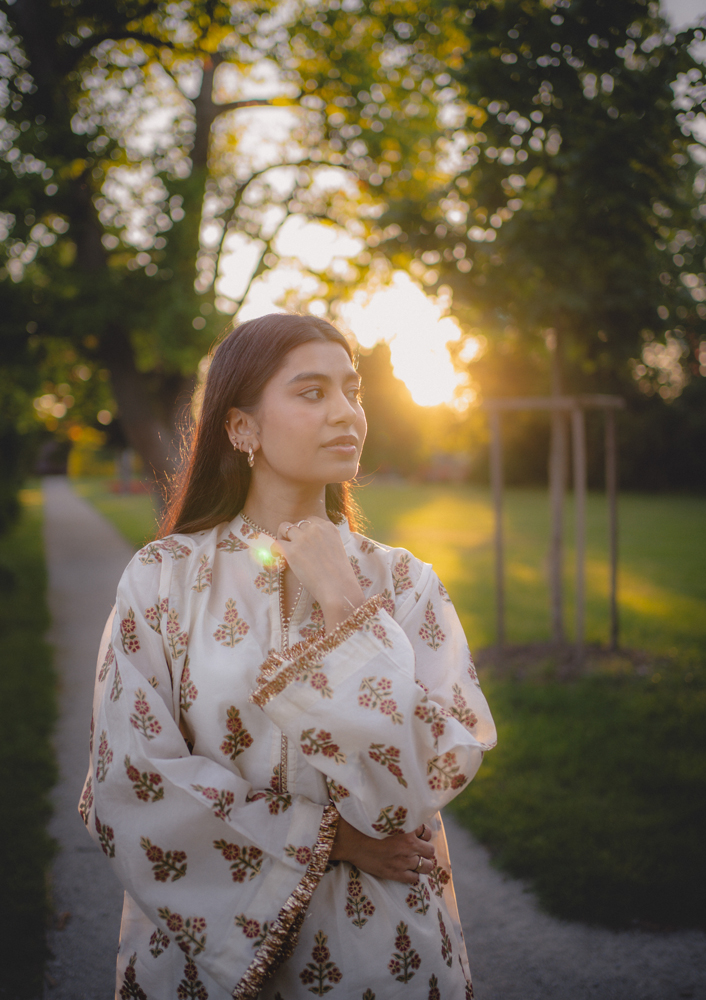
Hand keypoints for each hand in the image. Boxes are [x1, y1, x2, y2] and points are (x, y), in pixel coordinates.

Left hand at [271, 516, 364, 630]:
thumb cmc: (339, 576)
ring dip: (283, 538)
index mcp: (329, 527)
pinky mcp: (292, 551)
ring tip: (285, 551)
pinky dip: (275, 549)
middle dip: (294, 534)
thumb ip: (324, 542)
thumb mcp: (337, 550)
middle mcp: (315, 529)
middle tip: (294, 548)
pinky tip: (279, 557)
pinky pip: (276, 543)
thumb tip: (307, 545)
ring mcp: (303, 538)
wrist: (339, 588)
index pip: (310, 520)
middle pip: (297, 524)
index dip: (305, 530)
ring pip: (284, 528)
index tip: (304, 541)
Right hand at [329, 815, 435, 884]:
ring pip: (427, 866)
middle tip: (417, 850)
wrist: (352, 841)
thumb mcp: (386, 817)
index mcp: (408, 828)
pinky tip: (406, 871)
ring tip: (416, 862)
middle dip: (425, 850)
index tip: (418, 836)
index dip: (423, 835)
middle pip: (430, 850)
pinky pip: (414, 878)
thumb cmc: (365, 825)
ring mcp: (404, 861)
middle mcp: (409, 845)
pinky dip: (413, 875)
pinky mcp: (396, 874)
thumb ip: (400, 817)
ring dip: (423, 864)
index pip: (426, 832)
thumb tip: (407, 814)